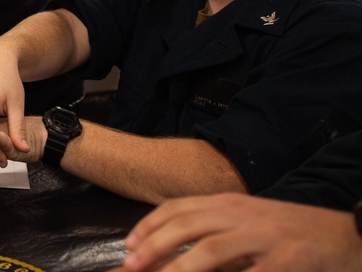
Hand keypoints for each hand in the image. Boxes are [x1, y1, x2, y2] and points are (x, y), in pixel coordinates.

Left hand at [119, 193, 361, 271]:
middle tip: (132, 267)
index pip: (179, 208)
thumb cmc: (291, 232)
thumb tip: (171, 254)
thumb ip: (215, 233)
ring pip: (212, 251)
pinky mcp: (289, 259)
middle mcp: (243, 214)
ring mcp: (266, 236)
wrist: (348, 235)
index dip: (149, 226)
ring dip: (181, 268)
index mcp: (229, 203)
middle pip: (188, 227)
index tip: (128, 247)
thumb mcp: (249, 223)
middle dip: (155, 247)